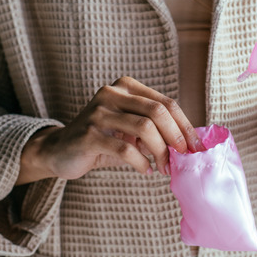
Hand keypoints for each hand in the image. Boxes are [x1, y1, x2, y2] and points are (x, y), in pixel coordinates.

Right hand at [18, 76, 202, 183]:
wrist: (60, 151)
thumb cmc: (103, 140)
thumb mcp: (131, 130)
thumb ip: (155, 130)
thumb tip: (189, 144)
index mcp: (126, 86)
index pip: (166, 102)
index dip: (185, 125)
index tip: (196, 147)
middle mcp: (111, 93)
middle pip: (158, 111)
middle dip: (175, 137)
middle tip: (182, 158)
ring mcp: (98, 112)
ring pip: (144, 128)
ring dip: (160, 152)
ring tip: (163, 168)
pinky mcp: (88, 134)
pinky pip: (125, 148)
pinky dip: (141, 162)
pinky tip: (145, 170)